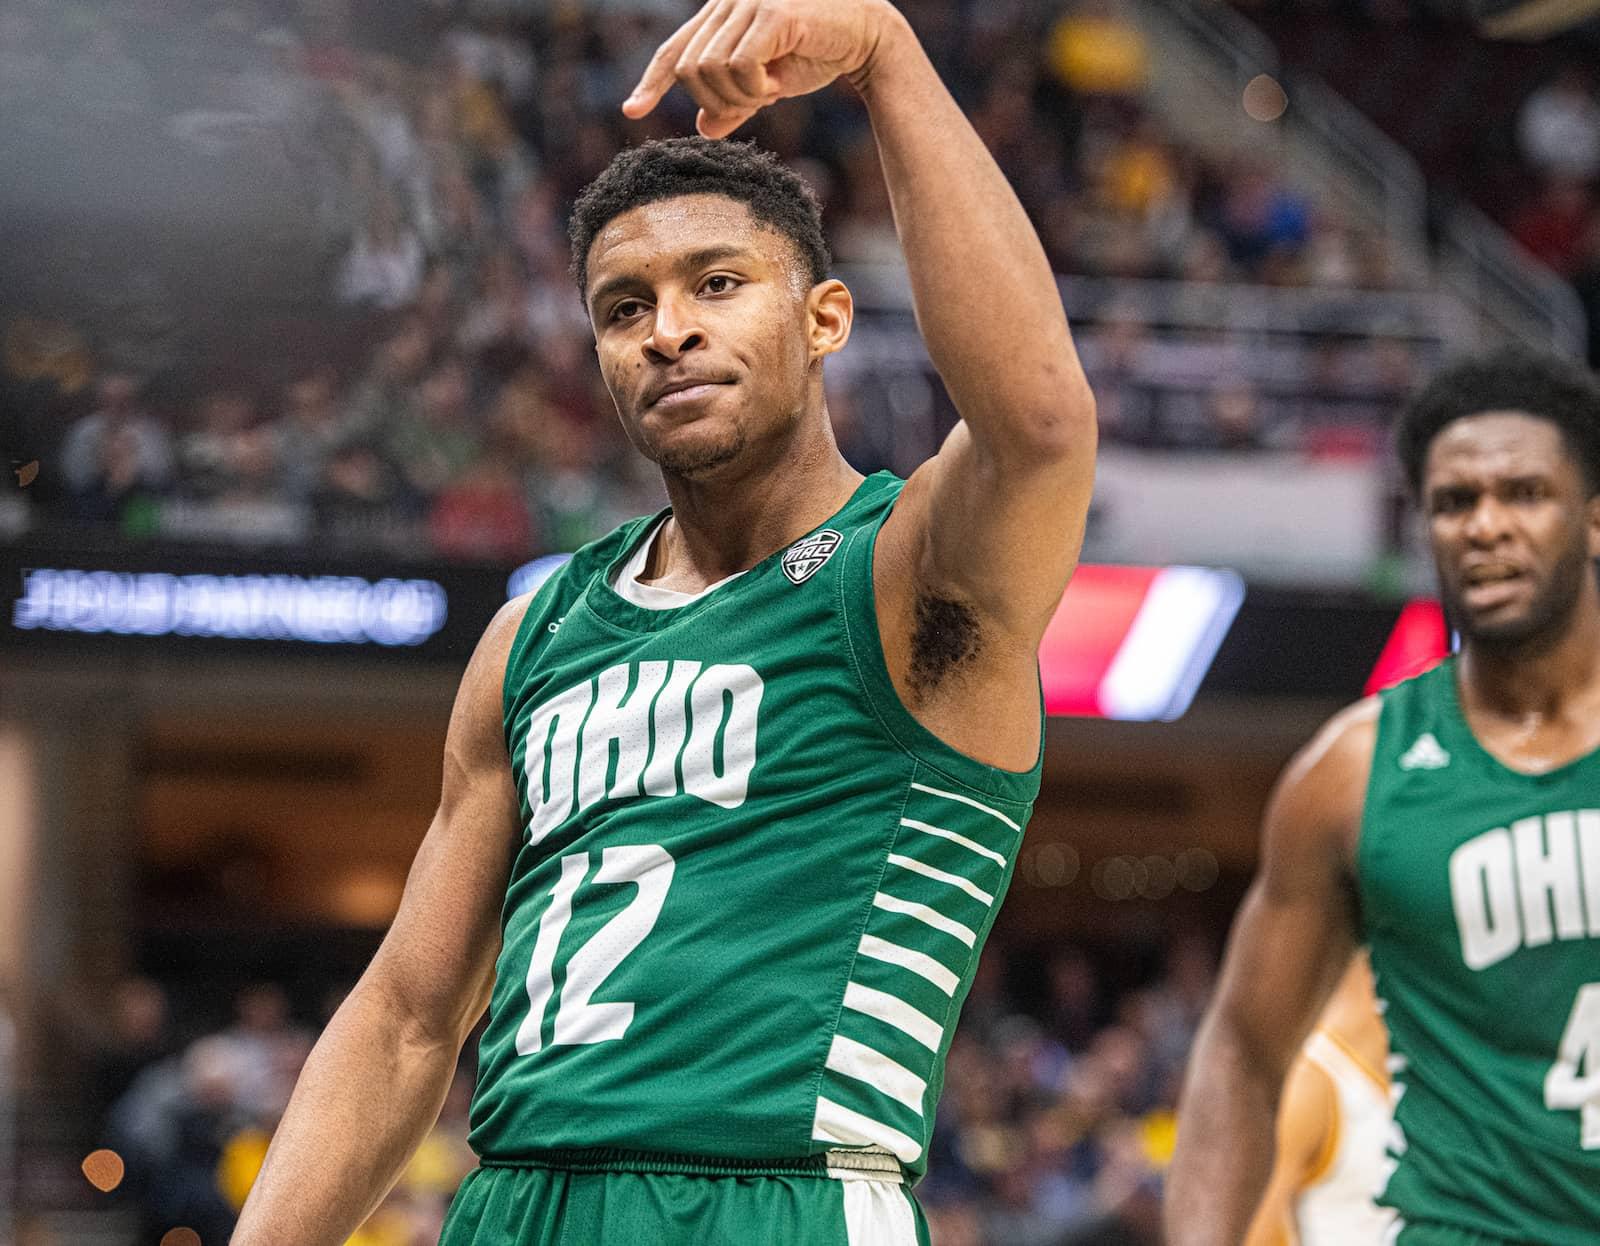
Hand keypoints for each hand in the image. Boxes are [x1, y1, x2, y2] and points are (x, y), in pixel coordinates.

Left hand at [623, 0, 900, 138]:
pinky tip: (778, 83)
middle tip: (756, 102)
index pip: (675, 50)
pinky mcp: (771, 12)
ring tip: (771, 89)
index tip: (633, 111)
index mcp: (722, 15)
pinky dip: (756, 87)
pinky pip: (740, 66)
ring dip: (741, 96)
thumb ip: (735, 103)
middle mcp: (728, 1)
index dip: (651, 82)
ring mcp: (748, 2)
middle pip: (690, 70)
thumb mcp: (769, 84)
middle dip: (717, 101)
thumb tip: (704, 126)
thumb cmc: (818, 54)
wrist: (867, 37)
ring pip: (711, 70)